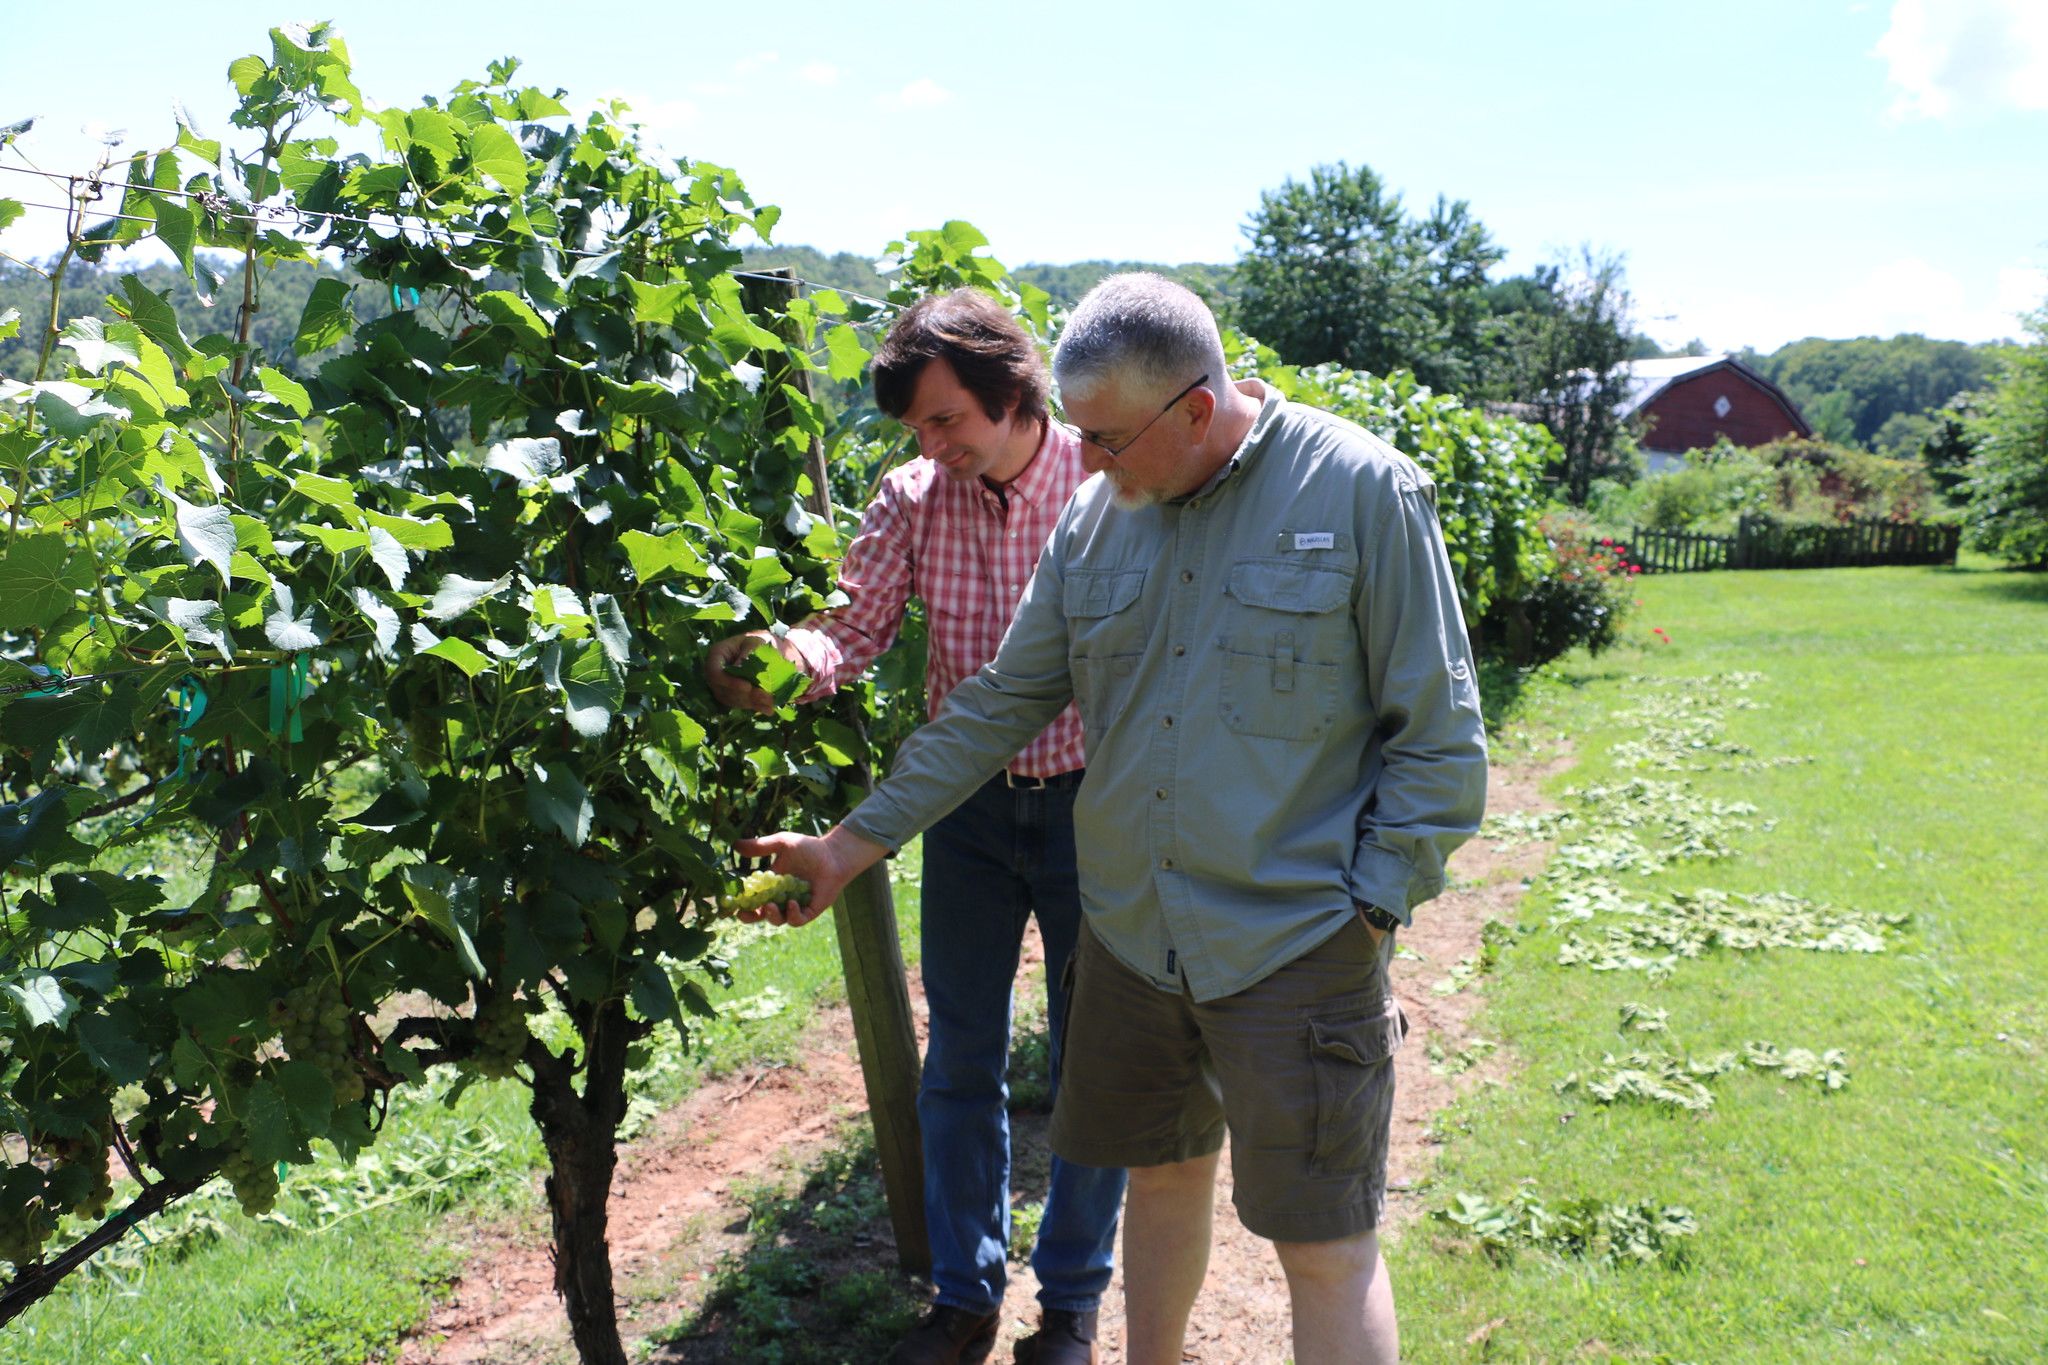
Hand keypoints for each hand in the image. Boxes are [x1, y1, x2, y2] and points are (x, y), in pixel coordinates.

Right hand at [704, 631, 784, 712]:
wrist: (763, 649)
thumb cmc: (757, 641)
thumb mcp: (754, 642)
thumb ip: (748, 652)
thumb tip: (738, 667)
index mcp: (716, 654)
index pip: (715, 673)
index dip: (729, 683)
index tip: (748, 687)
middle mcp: (715, 672)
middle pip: (723, 690)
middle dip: (745, 695)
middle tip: (766, 697)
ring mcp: (721, 685)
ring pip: (732, 699)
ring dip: (751, 703)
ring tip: (770, 704)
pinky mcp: (731, 694)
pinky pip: (739, 704)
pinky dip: (754, 706)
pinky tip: (768, 709)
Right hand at [733, 825, 888, 927]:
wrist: (834, 855)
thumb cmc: (809, 848)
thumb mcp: (782, 844)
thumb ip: (760, 846)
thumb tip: (735, 845)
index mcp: (770, 885)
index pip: (750, 898)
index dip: (739, 903)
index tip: (729, 902)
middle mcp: (780, 899)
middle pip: (760, 915)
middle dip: (750, 917)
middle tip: (742, 915)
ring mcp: (794, 907)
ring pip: (777, 920)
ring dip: (771, 915)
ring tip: (770, 905)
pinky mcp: (809, 912)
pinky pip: (797, 920)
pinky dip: (792, 915)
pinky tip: (791, 904)